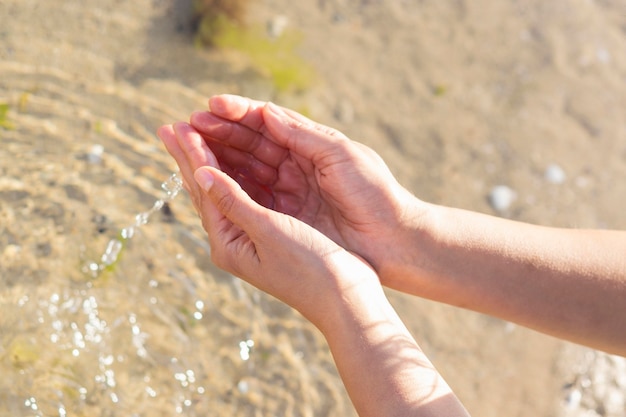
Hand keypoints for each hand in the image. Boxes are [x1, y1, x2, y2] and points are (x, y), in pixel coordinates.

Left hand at [157, 122, 379, 328]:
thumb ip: (234, 200)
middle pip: (205, 191)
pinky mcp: (270, 234)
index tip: (177, 125)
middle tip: (169, 128)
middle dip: (189, 157)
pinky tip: (227, 164)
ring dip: (207, 163)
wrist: (345, 299)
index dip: (192, 155)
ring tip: (191, 138)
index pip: (204, 190)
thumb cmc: (310, 268)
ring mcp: (250, 239)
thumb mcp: (269, 231)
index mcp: (228, 243)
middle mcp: (233, 241)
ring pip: (222, 192)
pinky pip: (243, 197)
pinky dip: (233, 175)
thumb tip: (200, 172)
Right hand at [189, 95, 425, 277]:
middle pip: (250, 145)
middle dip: (218, 134)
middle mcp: (296, 167)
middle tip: (185, 124)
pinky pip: (251, 198)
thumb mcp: (343, 156)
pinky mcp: (285, 218)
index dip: (238, 114)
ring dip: (217, 157)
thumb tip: (267, 113)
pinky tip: (206, 177)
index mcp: (312, 145)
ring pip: (246, 170)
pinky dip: (229, 187)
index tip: (210, 106)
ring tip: (187, 145)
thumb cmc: (375, 194)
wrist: (393, 241)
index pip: (268, 123)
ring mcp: (289, 193)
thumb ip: (303, 135)